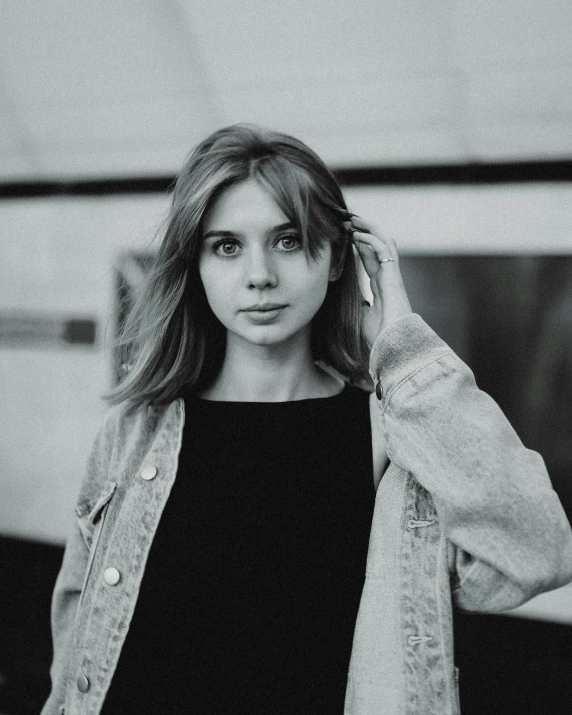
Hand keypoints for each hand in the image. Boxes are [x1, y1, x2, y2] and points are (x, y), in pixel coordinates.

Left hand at [345, 215, 412, 347]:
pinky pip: (384, 252)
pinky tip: (358, 235)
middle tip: (348, 221)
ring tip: (353, 220)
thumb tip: (355, 302)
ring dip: (369, 229)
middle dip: (365, 231)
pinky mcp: (393, 278)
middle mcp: (388, 278)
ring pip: (385, 243)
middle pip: (379, 246)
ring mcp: (392, 276)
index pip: (371, 258)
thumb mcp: (363, 318)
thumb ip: (360, 306)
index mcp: (381, 286)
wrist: (394, 346)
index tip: (346, 235)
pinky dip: (372, 240)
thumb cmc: (382, 337)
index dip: (360, 245)